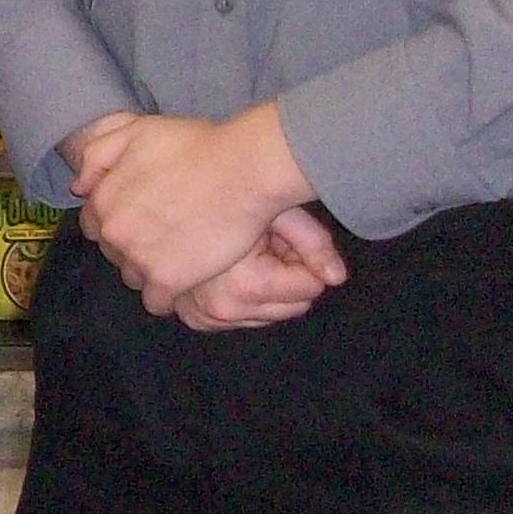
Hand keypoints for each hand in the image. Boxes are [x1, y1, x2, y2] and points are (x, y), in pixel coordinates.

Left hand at [73, 102, 313, 313]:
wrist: (243, 170)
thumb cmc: (195, 146)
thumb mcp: (136, 131)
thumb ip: (98, 155)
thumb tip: (79, 188)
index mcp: (103, 199)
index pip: (94, 223)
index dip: (118, 219)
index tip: (143, 215)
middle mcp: (114, 232)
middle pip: (114, 251)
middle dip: (133, 244)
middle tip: (166, 231)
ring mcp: (139, 258)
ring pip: (133, 276)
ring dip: (150, 268)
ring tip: (179, 252)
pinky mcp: (168, 281)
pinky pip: (156, 302)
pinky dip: (168, 294)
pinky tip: (187, 276)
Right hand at [164, 207, 346, 333]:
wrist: (174, 194)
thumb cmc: (230, 195)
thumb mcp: (279, 212)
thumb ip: (314, 243)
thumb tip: (338, 277)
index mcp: (245, 286)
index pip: (309, 289)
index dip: (302, 257)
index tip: (282, 236)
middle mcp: (221, 309)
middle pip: (291, 307)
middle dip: (286, 276)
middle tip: (264, 242)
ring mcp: (203, 315)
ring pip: (268, 316)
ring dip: (265, 288)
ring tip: (245, 251)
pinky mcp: (193, 317)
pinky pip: (240, 320)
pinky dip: (243, 299)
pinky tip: (230, 268)